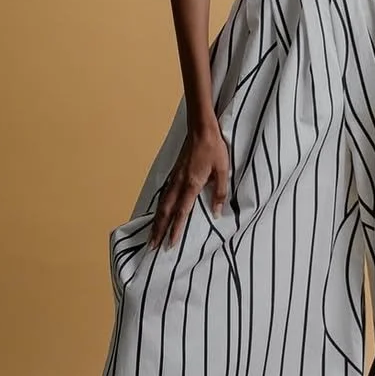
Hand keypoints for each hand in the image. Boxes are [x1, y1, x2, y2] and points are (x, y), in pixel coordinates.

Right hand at [150, 124, 229, 249]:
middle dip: (159, 230)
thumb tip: (217, 213)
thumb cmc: (214, 148)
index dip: (175, 230)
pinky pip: (164, 195)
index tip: (170, 245)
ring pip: (162, 204)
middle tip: (152, 247)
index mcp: (191, 184)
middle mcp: (179, 183)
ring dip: (156, 221)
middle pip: (166, 212)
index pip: (182, 212)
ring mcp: (174, 178)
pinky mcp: (174, 173)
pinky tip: (159, 214)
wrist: (201, 128)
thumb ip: (220, 192)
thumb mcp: (223, 170)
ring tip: (151, 236)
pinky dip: (159, 208)